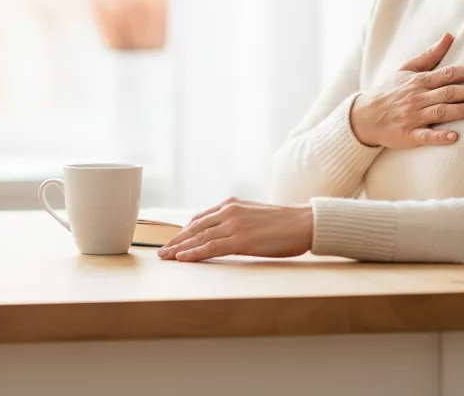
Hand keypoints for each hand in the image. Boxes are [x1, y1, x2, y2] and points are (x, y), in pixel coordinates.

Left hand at [157, 197, 312, 261]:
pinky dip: (194, 253)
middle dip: (176, 240)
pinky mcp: (240, 240)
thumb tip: (223, 232)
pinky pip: (211, 247)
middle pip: (194, 228)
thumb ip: (236, 220)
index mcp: (231, 204)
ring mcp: (233, 224)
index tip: (173, 240)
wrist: (303, 222)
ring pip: (199, 238)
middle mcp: (228, 211)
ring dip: (179, 248)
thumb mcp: (253, 215)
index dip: (185, 231)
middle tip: (161, 251)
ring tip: (165, 257)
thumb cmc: (283, 223)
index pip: (200, 218)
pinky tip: (182, 258)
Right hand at [349, 32, 463, 148]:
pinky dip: (439, 137)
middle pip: (447, 92)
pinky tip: (454, 137)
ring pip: (440, 112)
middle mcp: (417, 97)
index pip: (447, 73)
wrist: (364, 115)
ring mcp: (412, 117)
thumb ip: (430, 55)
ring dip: (460, 110)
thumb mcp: (407, 69)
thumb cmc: (389, 90)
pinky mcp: (408, 135)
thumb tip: (450, 36)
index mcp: (418, 81)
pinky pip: (425, 136)